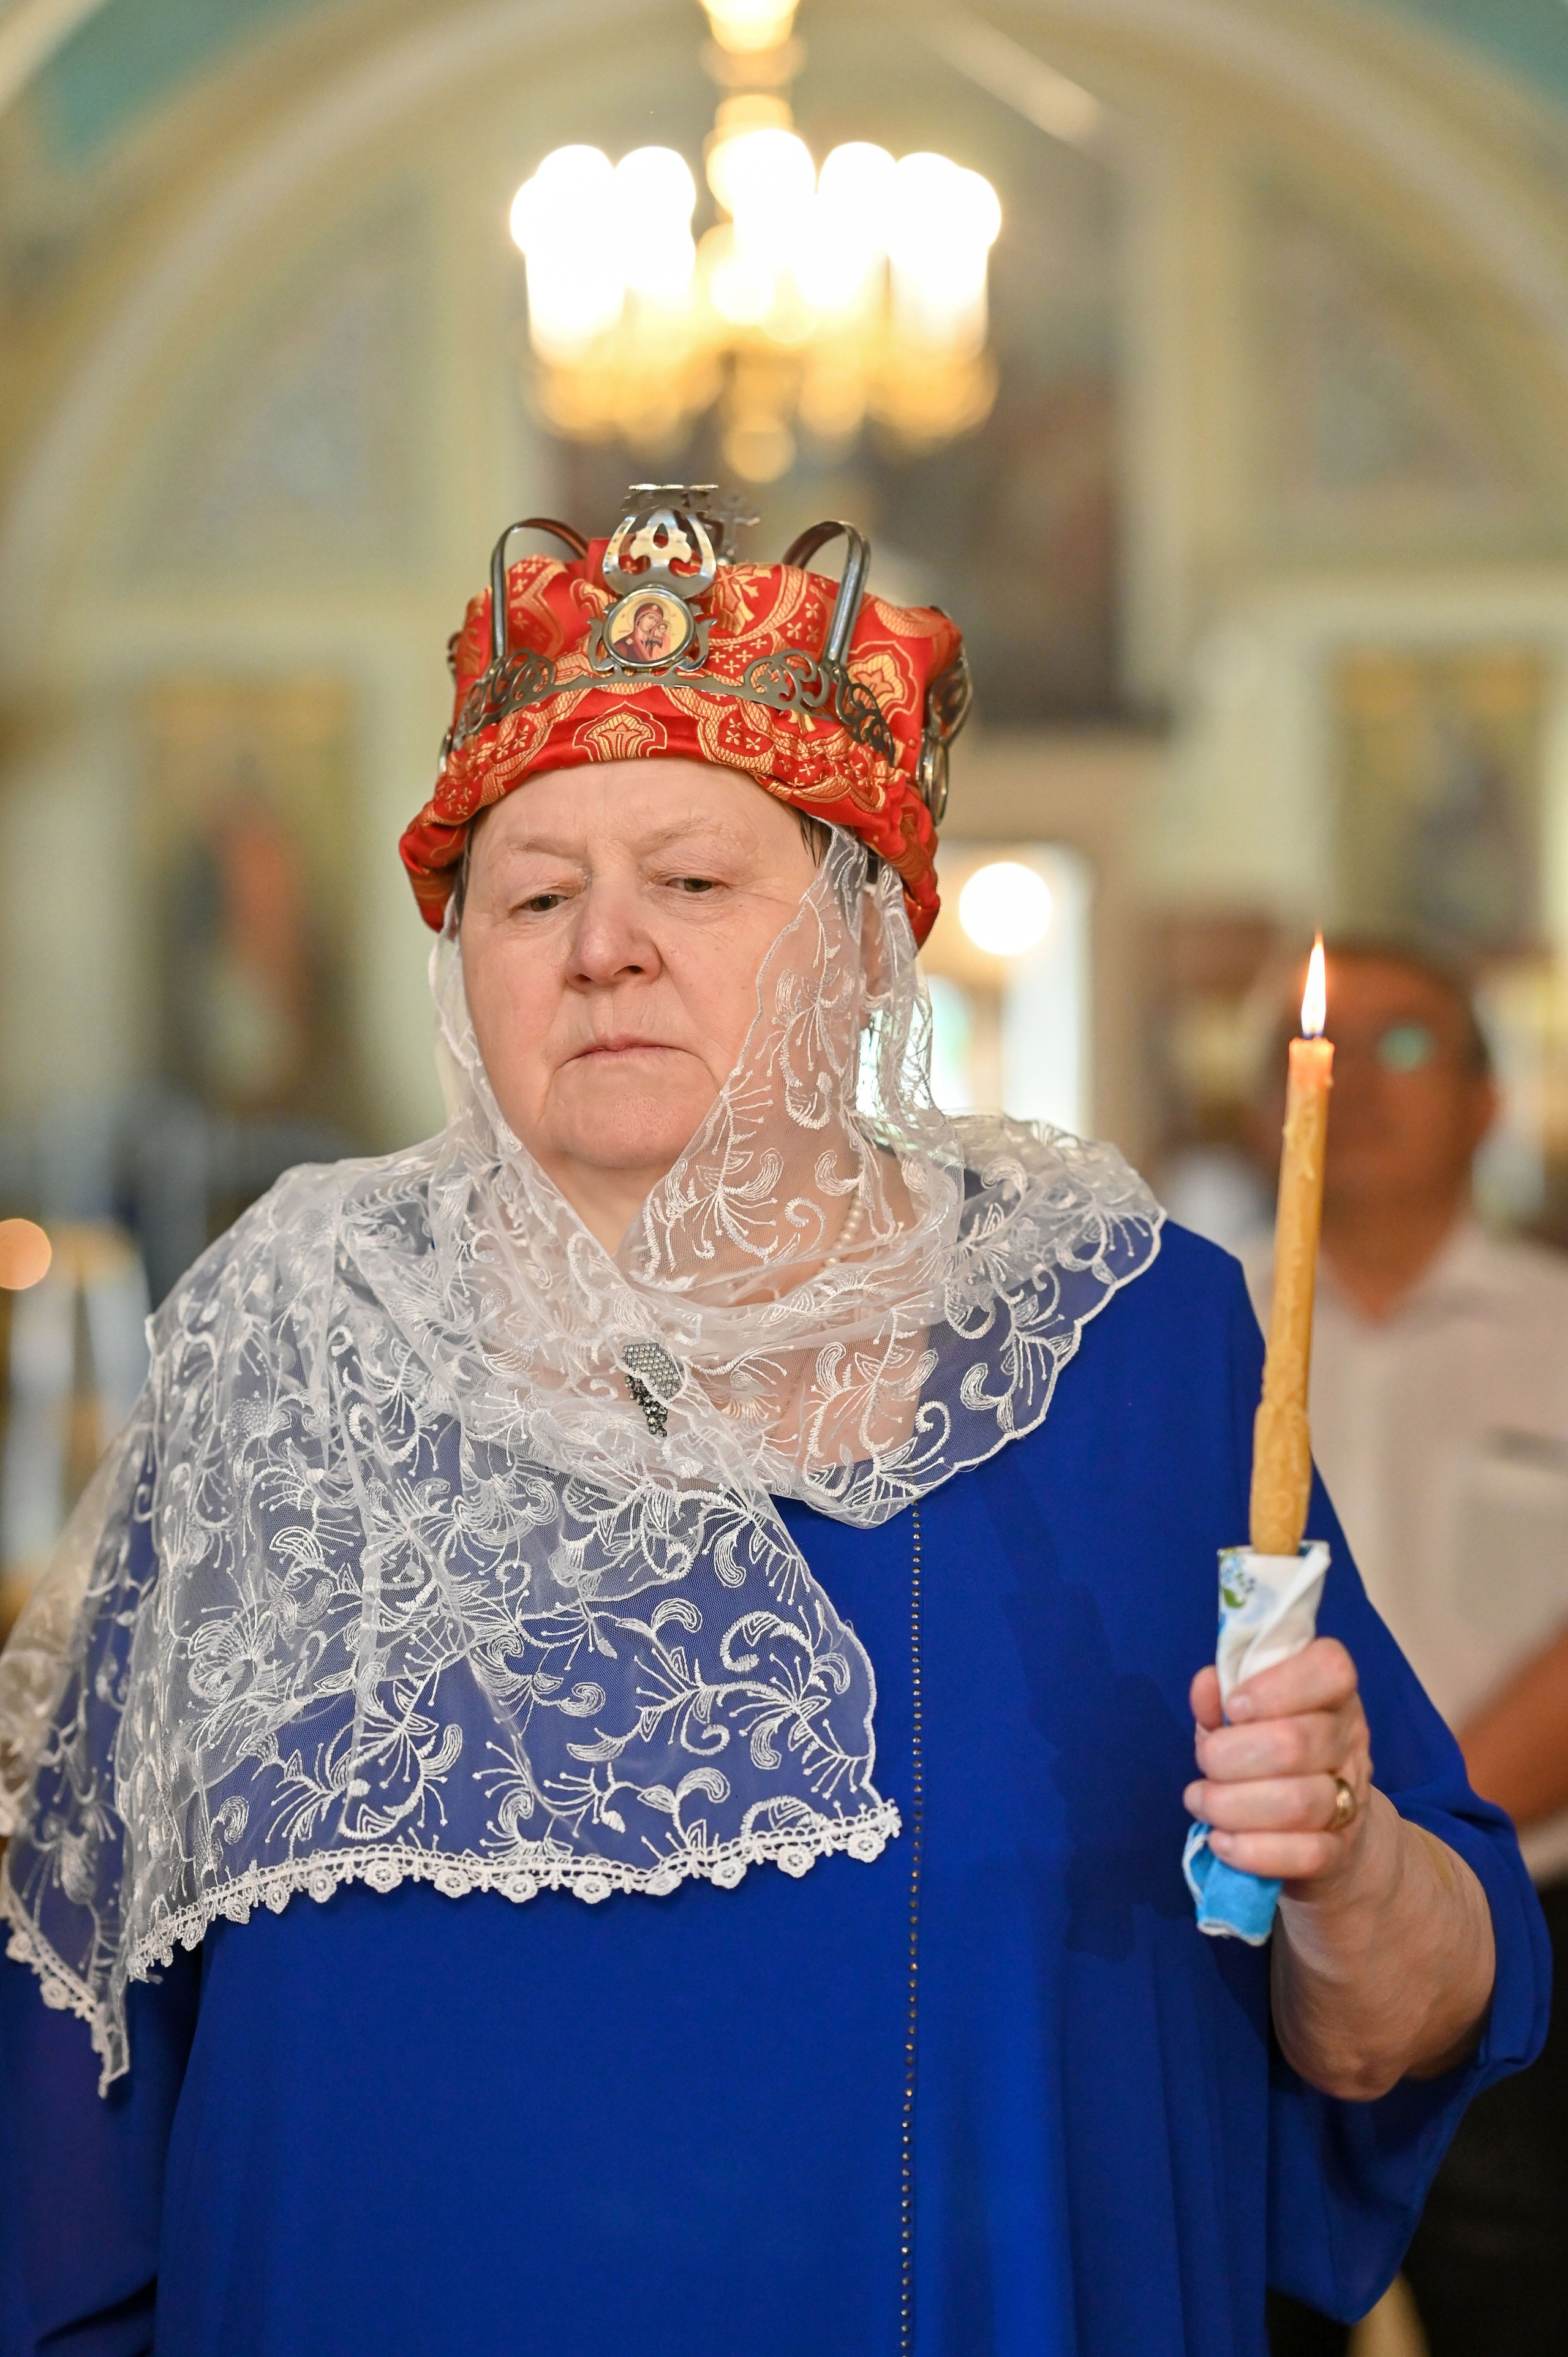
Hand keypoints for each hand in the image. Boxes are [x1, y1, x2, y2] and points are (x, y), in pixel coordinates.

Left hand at [1185, 1637, 1372, 1897]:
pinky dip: (1253, 1850)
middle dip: (1228, 1756)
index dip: (1276, 1685)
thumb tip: (1206, 1684)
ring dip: (1231, 1805)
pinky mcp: (1341, 1851)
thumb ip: (1222, 1696)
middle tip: (1204, 1764)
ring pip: (1298, 1802)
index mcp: (1331, 1694)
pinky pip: (1306, 1854)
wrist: (1329, 1832)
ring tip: (1201, 1801)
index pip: (1330, 1668)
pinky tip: (1221, 1841)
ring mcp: (1351, 1799)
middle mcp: (1349, 1740)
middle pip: (1295, 1742)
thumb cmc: (1272, 1758)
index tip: (1235, 1706)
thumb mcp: (1246, 1719)